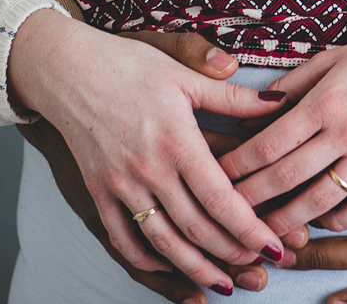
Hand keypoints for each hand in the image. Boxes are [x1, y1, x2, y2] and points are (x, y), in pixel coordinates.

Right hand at [7, 10, 289, 297]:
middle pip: (195, 228)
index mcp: (177, 140)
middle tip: (260, 268)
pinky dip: (146, 257)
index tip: (274, 246)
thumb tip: (280, 101)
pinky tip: (168, 265)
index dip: (249, 228)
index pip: (220, 198)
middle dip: (231, 253)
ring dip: (194, 267)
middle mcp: (149, 170)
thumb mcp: (184, 73)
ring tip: (222, 283)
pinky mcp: (97, 191)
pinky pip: (122, 236)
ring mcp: (120, 185)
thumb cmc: (129, 64)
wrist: (66, 68)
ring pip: (161, 241)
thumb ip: (233, 95)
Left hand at [218, 0, 346, 238]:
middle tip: (227, 214)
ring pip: (320, 201)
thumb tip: (255, 109)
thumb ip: (295, 84)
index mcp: (326, 98)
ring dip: (288, 221)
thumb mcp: (337, 57)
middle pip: (285, 178)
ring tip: (266, 232)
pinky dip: (337, 220)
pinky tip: (321, 223)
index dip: (237, 167)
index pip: (268, 144)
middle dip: (250, 200)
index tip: (216, 178)